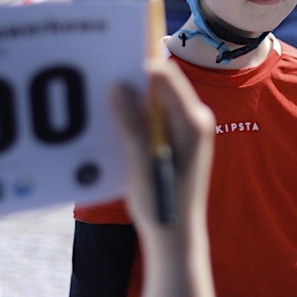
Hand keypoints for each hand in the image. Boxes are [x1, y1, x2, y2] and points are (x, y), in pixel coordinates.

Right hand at [110, 60, 213, 243]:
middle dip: (133, 77)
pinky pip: (156, 113)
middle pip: (162, 83)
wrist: (175, 238)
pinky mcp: (178, 139)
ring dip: (132, 96)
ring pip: (157, 98)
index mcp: (193, 123)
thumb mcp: (142, 163)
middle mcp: (195, 120)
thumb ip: (132, 124)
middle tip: (101, 73)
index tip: (109, 58)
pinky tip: (115, 120)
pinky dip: (137, 112)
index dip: (139, 63)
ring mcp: (188, 129)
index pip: (166, 76)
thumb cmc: (162, 205)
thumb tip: (119, 86)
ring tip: (104, 96)